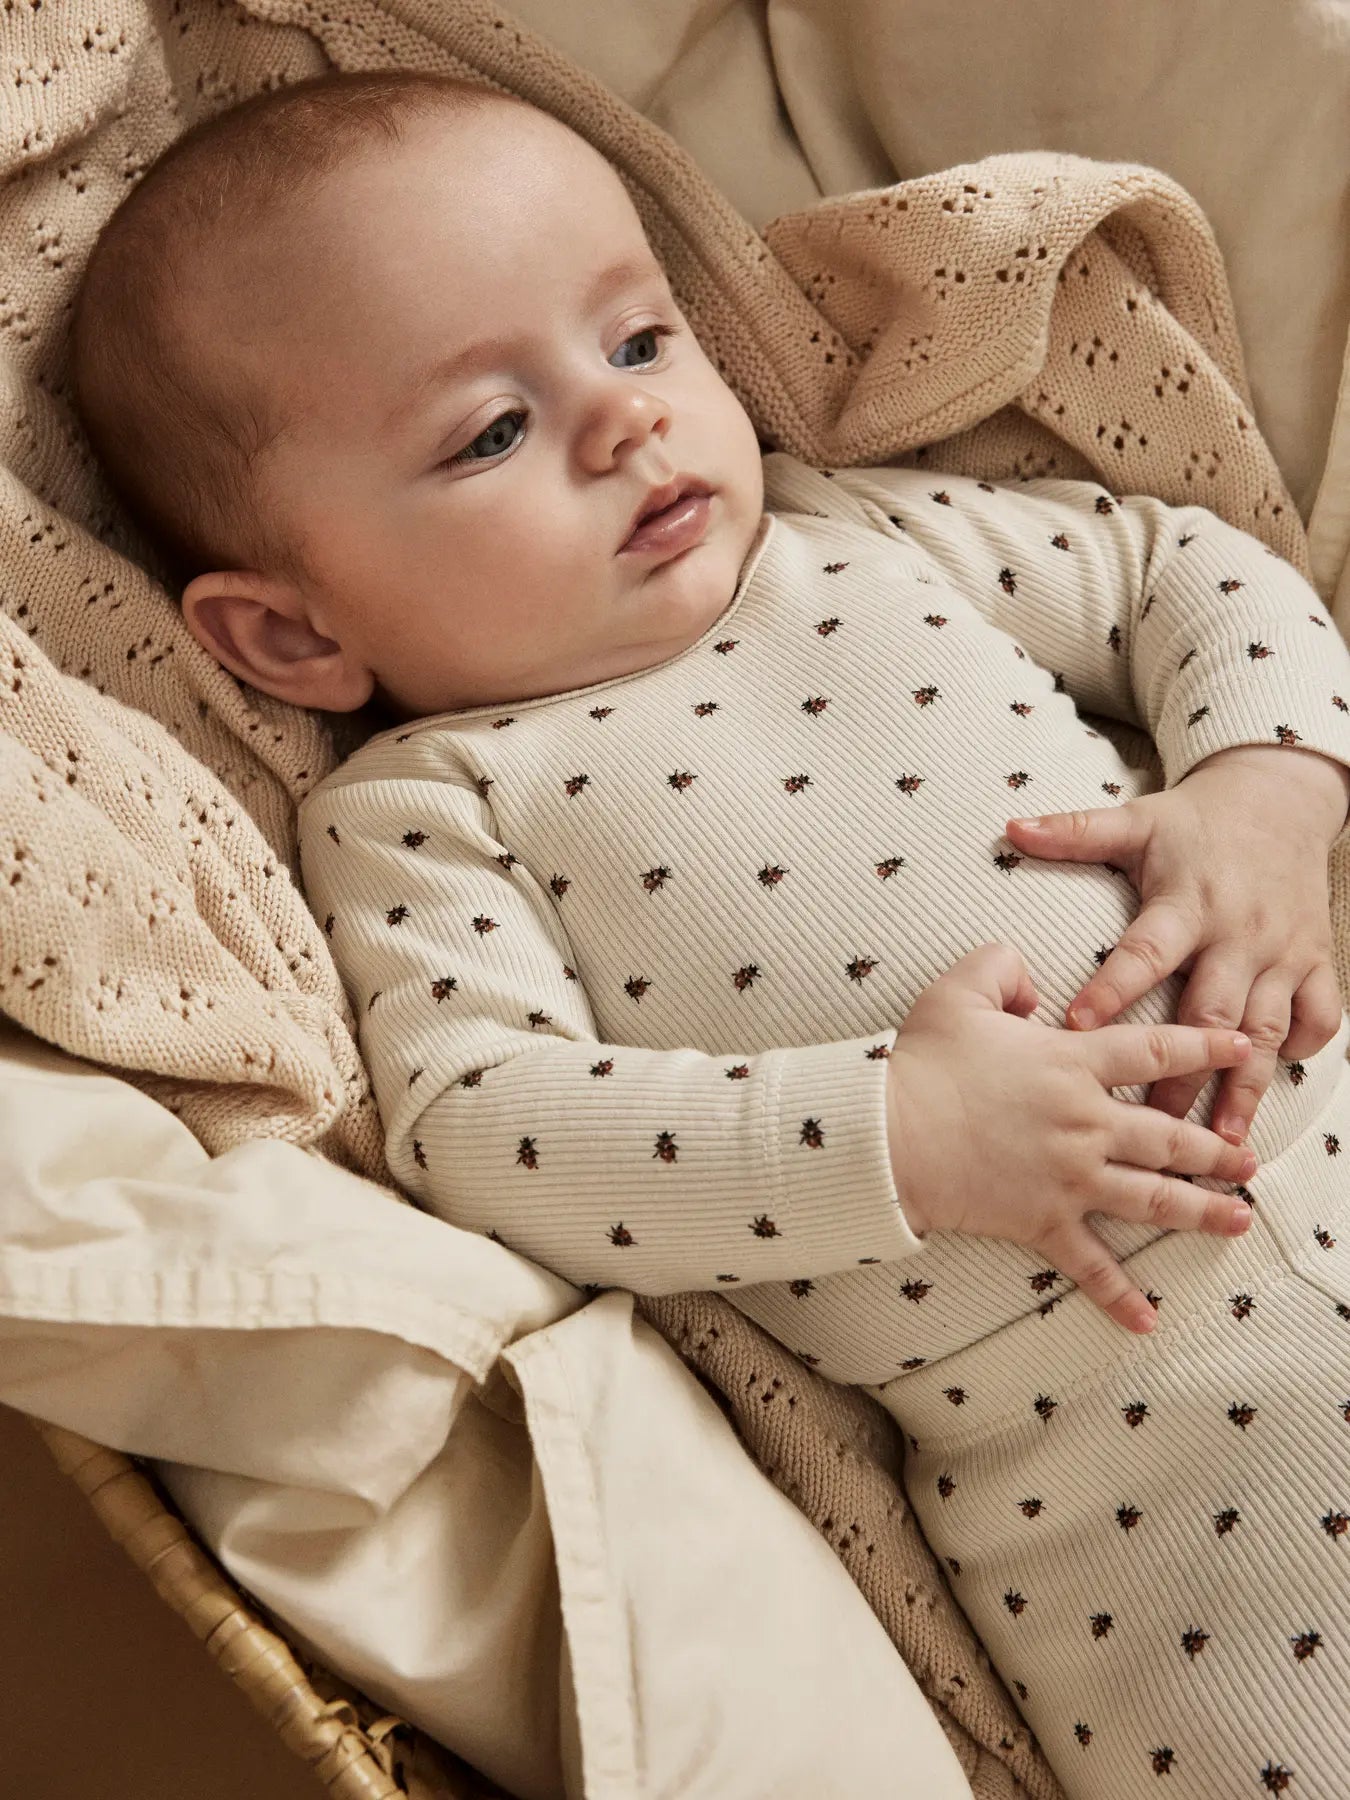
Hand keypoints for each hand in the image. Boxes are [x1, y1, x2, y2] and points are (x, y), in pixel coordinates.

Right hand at [886, 944, 1258, 1334]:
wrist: (888, 1133)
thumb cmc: (922, 1062)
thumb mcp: (960, 990)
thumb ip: (1003, 966)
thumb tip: (1032, 982)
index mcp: (1071, 1062)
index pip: (1154, 1050)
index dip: (1203, 1047)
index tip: (1239, 1048)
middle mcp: (1084, 1122)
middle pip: (1169, 1136)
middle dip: (1216, 1149)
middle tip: (1249, 1159)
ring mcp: (1069, 1176)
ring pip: (1151, 1197)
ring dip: (1200, 1210)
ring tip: (1239, 1218)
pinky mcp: (1043, 1220)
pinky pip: (1089, 1264)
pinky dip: (1119, 1295)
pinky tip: (1148, 1318)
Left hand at [1005, 745, 1348, 1144]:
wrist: (1279, 798)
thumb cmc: (1195, 821)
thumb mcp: (1136, 821)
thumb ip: (1075, 832)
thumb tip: (1011, 827)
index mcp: (1187, 903)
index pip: (1146, 952)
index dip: (1112, 989)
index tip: (1075, 1029)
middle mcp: (1237, 933)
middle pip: (1209, 1014)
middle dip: (1182, 1075)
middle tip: (1150, 1127)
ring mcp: (1282, 952)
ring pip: (1265, 1031)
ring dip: (1244, 1088)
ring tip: (1223, 1142)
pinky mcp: (1316, 961)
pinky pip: (1319, 1017)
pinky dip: (1301, 1050)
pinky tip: (1272, 1083)